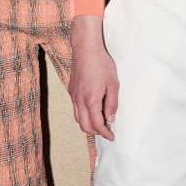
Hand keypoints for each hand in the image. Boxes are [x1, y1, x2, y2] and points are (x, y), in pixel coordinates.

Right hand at [69, 15, 118, 139]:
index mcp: (91, 100)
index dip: (105, 133)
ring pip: (78, 119)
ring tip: (100, 122)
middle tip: (107, 131)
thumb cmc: (101, 64)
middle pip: (85, 126)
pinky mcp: (71, 90)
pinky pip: (75, 109)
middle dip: (96, 132)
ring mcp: (73, 96)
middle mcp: (79, 101)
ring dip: (88, 125)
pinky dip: (83, 115)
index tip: (111, 136)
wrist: (86, 49)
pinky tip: (92, 110)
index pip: (97, 125)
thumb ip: (112, 103)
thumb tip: (110, 118)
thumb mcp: (113, 84)